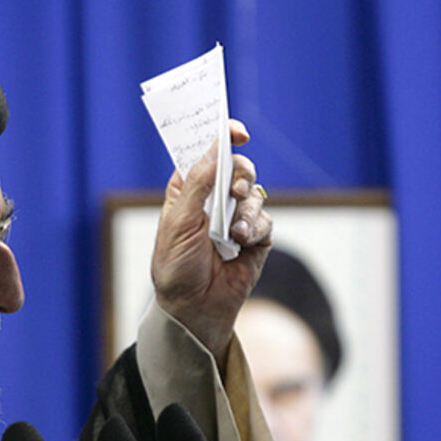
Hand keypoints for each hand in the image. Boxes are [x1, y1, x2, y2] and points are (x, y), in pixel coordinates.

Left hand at [151, 119, 272, 367]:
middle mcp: (211, 201)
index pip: (205, 154)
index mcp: (186, 192)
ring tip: (234, 233)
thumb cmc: (176, 267)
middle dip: (241, 174)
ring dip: (246, 209)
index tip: (235, 132)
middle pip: (236, 167)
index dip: (219, 137)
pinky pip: (265, 219)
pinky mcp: (254, 239)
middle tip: (237, 188)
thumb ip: (197, 183)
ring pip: (254, 193)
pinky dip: (256, 228)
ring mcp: (234, 219)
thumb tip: (214, 149)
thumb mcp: (179, 222)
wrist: (194, 308)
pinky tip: (244, 243)